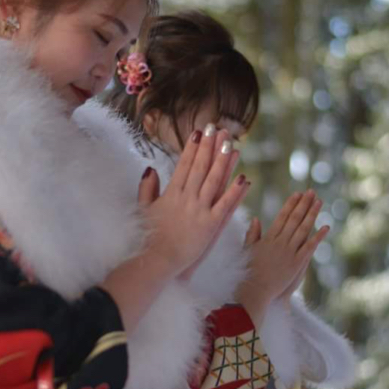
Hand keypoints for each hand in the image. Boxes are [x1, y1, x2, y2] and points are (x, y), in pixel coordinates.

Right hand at [140, 125, 248, 276]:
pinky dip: (235, 192)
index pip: (184, 165)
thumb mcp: (144, 209)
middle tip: (218, 128)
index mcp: (171, 193)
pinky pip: (225, 205)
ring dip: (223, 161)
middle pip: (201, 167)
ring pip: (214, 181)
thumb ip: (147, 188)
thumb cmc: (150, 238)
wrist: (157, 260)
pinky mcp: (210, 225)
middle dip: (210, 146)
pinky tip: (244, 178)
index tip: (199, 132)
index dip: (193, 147)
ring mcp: (199, 211)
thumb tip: (150, 169)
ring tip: (231, 144)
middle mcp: (186, 198)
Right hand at [238, 191, 328, 314]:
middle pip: (294, 219)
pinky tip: (326, 227)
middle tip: (312, 192)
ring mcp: (289, 252)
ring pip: (303, 229)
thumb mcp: (248, 250)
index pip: (282, 216)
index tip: (297, 194)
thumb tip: (256, 219)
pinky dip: (318, 236)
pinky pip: (310, 247)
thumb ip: (252, 234)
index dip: (290, 204)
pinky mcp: (297, 263)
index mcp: (268, 238)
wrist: (254, 290)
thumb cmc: (249, 272)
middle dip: (303, 204)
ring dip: (312, 214)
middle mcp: (280, 242)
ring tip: (319, 202)